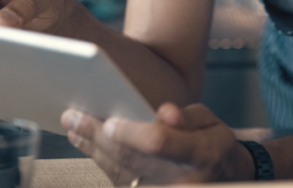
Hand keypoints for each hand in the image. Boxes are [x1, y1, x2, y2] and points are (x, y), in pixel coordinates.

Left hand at [61, 103, 251, 184]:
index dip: (132, 133)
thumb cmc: (213, 144)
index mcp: (201, 154)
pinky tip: (86, 143)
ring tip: (73, 126)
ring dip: (91, 147)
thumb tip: (165, 113)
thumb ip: (188, 117)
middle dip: (97, 135)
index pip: (159, 143)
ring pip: (118, 170)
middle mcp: (180, 179)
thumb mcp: (211, 123)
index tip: (109, 121)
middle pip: (130, 157)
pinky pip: (118, 179)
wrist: (220, 179)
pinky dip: (99, 160)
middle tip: (72, 116)